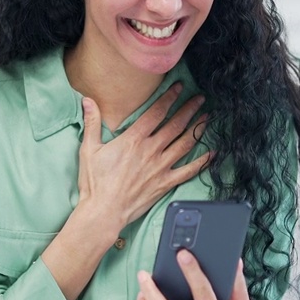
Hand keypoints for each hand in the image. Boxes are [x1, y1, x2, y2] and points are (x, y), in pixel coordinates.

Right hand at [78, 84, 209, 229]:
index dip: (170, 97)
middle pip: (175, 124)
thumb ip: (92, 123)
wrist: (104, 211)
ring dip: (197, 129)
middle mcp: (151, 150)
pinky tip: (212, 153)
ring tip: (207, 118)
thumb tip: (88, 101)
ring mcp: (160, 167)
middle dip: (190, 109)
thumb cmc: (95, 182)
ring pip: (185, 144)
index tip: (179, 87)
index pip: (157, 112)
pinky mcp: (165, 183)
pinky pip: (188, 171)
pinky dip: (202, 162)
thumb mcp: (89, 149)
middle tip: (200, 99)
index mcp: (134, 139)